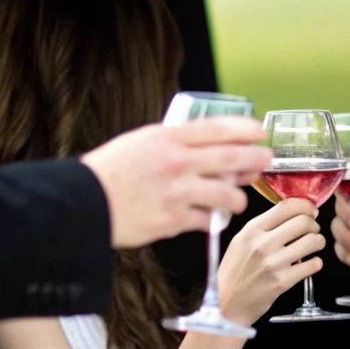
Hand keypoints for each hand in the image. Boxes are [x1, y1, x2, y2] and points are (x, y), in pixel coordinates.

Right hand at [82, 117, 266, 248]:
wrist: (84, 203)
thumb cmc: (108, 172)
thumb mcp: (140, 142)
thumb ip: (171, 142)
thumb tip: (203, 147)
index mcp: (167, 138)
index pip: (217, 128)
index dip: (244, 129)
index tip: (259, 131)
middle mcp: (177, 162)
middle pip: (231, 158)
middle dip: (255, 160)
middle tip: (265, 161)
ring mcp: (177, 192)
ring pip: (226, 194)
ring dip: (237, 197)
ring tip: (237, 200)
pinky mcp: (173, 220)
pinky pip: (206, 220)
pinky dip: (210, 220)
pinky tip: (209, 219)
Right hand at [216, 198, 323, 324]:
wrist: (228, 302)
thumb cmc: (235, 271)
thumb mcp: (241, 240)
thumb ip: (263, 225)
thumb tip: (292, 213)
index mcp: (252, 230)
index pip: (286, 206)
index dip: (305, 205)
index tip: (310, 210)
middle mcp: (262, 244)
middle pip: (303, 221)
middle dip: (314, 224)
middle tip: (312, 230)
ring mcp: (273, 263)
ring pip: (313, 241)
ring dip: (318, 242)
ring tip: (313, 246)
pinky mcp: (283, 282)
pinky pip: (313, 265)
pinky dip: (316, 263)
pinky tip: (309, 264)